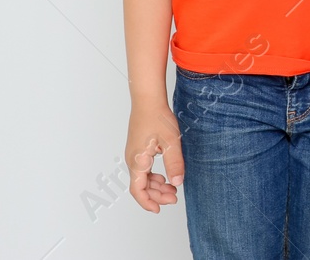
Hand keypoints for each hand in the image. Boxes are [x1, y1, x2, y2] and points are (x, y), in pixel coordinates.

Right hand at [125, 99, 183, 213]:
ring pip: (142, 178)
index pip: (137, 190)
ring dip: (156, 186)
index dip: (147, 202)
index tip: (159, 209)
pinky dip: (153, 177)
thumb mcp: (171, 142)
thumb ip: (174, 164)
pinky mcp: (138, 149)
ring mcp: (134, 155)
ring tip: (172, 188)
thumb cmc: (157, 118)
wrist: (148, 100)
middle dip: (157, 195)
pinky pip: (143, 170)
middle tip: (174, 197)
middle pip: (141, 186)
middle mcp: (132, 160)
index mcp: (137, 162)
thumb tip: (177, 183)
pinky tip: (164, 177)